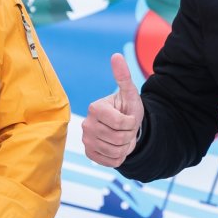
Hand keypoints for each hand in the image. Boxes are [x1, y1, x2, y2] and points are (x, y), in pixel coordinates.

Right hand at [82, 53, 143, 167]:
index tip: (129, 117)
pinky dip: (119, 157)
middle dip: (129, 135)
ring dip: (125, 146)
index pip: (121, 123)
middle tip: (126, 129)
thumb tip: (116, 55)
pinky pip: (111, 162)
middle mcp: (86, 124)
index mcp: (95, 108)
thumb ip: (123, 76)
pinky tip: (117, 147)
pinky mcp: (89, 153)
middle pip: (118, 138)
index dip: (131, 123)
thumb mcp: (130, 94)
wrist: (125, 128)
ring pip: (115, 151)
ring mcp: (86, 140)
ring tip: (122, 137)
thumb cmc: (127, 108)